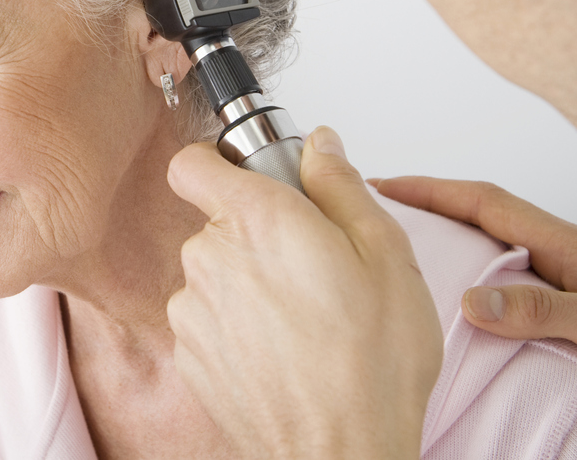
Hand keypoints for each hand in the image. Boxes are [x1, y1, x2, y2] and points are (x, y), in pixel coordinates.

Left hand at [166, 127, 442, 459]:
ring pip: (213, 272)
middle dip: (256, 231)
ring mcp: (193, 311)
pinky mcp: (189, 355)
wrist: (341, 454)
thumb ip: (342, 186)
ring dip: (247, 281)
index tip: (250, 175)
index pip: (192, 163)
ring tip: (304, 315)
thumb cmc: (371, 365)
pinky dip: (236, 324)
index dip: (217, 162)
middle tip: (312, 261)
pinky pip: (207, 318)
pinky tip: (283, 348)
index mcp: (258, 220)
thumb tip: (320, 146)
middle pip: (216, 220)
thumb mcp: (386, 254)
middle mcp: (211, 259)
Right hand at [374, 176, 576, 409]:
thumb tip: (472, 298)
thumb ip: (548, 308)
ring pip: (492, 254)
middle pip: (483, 220)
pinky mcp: (570, 315)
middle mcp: (564, 259)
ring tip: (402, 255)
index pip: (488, 203)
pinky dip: (469, 284)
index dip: (432, 190)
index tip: (383, 184)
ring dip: (446, 246)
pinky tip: (452, 306)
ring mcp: (567, 285)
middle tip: (377, 214)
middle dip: (428, 209)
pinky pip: (506, 289)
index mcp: (572, 247)